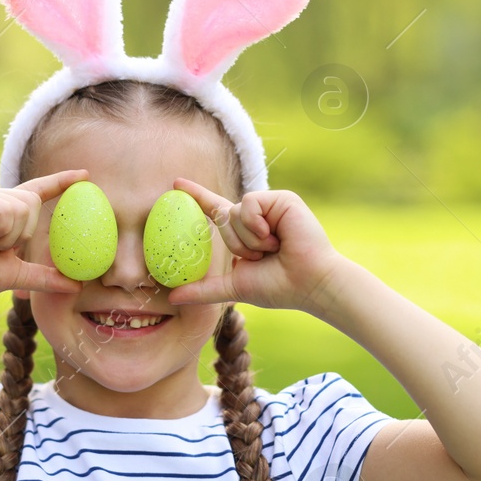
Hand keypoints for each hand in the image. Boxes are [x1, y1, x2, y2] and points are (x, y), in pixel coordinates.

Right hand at [0, 170, 88, 301]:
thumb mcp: (15, 275)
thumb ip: (44, 276)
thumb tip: (76, 285)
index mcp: (4, 210)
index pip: (38, 190)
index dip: (61, 182)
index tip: (85, 175)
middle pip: (33, 204)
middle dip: (21, 234)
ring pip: (21, 208)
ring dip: (8, 236)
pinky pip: (5, 211)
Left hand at [166, 179, 349, 314]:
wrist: (308, 284)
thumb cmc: (278, 287)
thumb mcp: (234, 287)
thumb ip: (203, 290)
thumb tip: (172, 297)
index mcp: (245, 233)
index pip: (215, 210)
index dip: (197, 196)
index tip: (176, 183)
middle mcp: (256, 217)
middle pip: (222, 218)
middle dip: (237, 245)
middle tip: (262, 258)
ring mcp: (269, 207)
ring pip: (234, 212)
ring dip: (248, 239)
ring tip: (273, 248)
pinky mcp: (281, 199)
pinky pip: (249, 203)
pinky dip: (256, 225)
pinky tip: (276, 237)